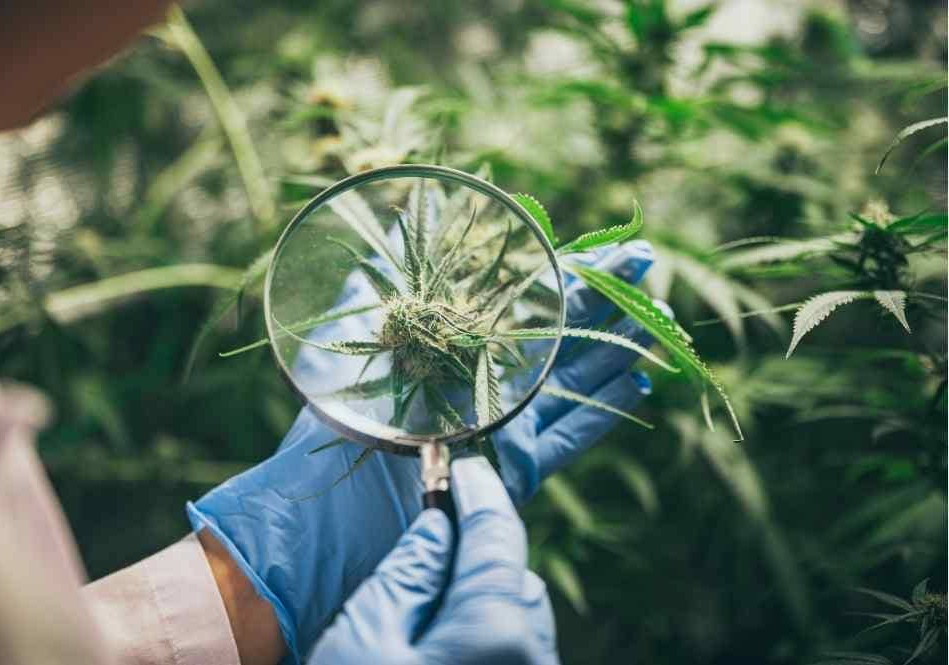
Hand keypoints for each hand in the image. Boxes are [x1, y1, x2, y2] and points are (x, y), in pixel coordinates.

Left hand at [187, 240, 658, 662]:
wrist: (327, 501)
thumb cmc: (330, 411)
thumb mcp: (353, 330)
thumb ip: (383, 277)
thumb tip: (404, 217)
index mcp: (457, 344)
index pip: (524, 299)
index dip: (569, 273)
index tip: (611, 248)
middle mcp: (487, 379)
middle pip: (560, 333)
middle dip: (605, 300)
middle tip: (648, 267)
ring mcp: (504, 423)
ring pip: (575, 380)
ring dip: (616, 349)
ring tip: (657, 321)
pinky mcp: (514, 468)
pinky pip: (569, 437)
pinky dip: (603, 413)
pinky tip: (638, 385)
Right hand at [309, 456, 558, 664]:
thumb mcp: (364, 636)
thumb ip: (408, 571)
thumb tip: (437, 524)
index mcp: (495, 630)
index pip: (497, 535)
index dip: (478, 490)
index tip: (462, 465)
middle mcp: (529, 656)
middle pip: (515, 575)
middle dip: (482, 546)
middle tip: (440, 525)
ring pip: (517, 614)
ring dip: (483, 590)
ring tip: (434, 585)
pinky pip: (509, 647)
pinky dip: (482, 626)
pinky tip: (441, 632)